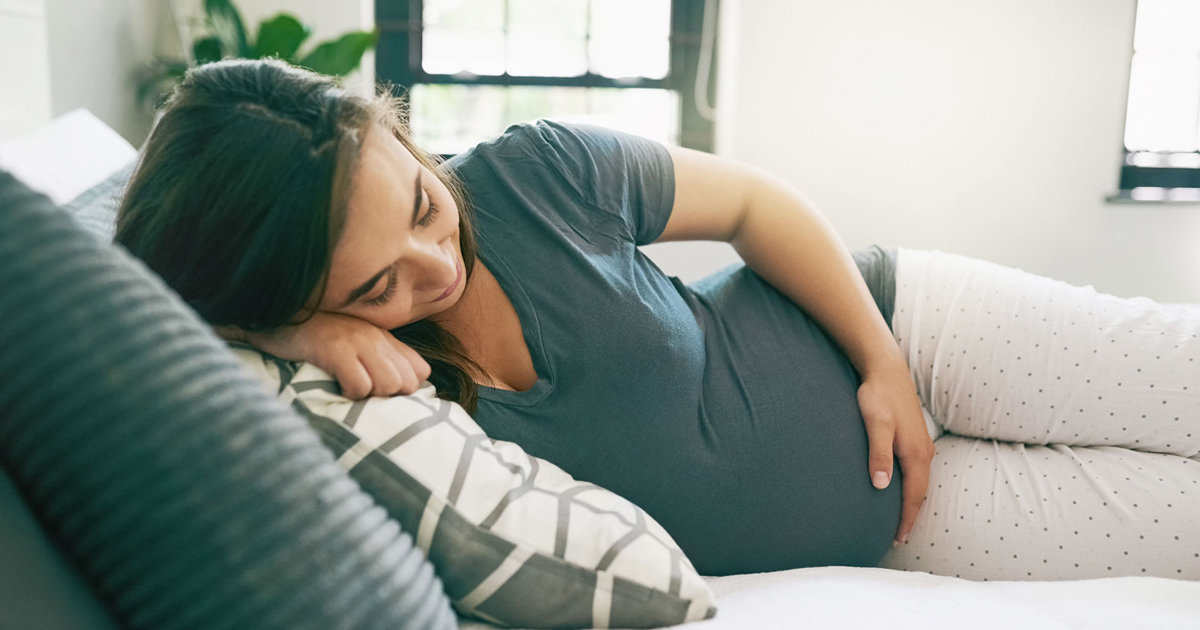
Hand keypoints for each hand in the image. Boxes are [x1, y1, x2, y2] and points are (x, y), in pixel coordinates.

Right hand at [230, 312, 431, 399]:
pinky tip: (336, 387)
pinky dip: (350, 394)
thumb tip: (402, 389)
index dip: (404, 389)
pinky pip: (360, 385)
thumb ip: (381, 359)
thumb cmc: (316, 336)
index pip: (420, 372)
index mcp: (384, 338)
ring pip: (388, 385)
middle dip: (388, 396)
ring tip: (349, 388)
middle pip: (407, 383)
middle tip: (363, 391)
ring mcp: (357, 342)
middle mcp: (376, 338)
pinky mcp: (335, 350)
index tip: (381, 392)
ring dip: (370, 396)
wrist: (278, 316)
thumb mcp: (356, 342)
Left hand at [856, 359, 934, 546]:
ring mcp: (923, 445)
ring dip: (911, 500)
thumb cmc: (878, 395)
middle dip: (910, 515)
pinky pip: (917, 470)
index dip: (906, 519)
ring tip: (899, 518)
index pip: (914, 496)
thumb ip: (878, 454)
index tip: (897, 539)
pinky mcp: (916, 438)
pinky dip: (911, 485)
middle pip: (920, 492)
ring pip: (920, 481)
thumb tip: (881, 485)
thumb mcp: (875, 424)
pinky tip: (900, 488)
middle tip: (897, 537)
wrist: (886, 369)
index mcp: (916, 454)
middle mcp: (925, 452)